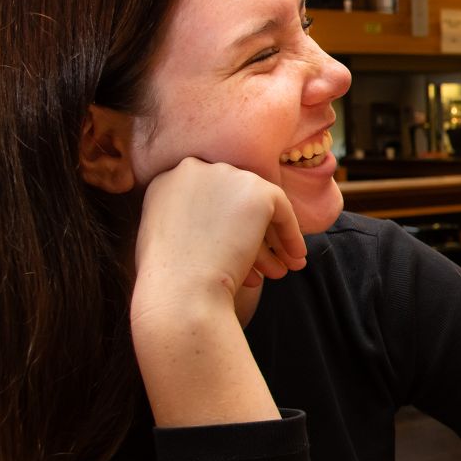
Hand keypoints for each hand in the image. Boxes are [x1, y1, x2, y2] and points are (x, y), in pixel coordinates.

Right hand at [131, 158, 308, 319]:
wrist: (181, 290)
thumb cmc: (168, 281)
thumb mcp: (165, 239)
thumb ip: (186, 222)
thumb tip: (217, 227)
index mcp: (166, 181)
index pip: (207, 197)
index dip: (224, 225)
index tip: (234, 249)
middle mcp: (194, 169)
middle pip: (233, 200)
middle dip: (249, 232)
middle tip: (265, 261)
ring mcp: (226, 176)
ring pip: (257, 207)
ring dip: (271, 240)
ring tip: (280, 270)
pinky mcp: (256, 191)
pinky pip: (281, 209)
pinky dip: (290, 233)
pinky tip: (294, 256)